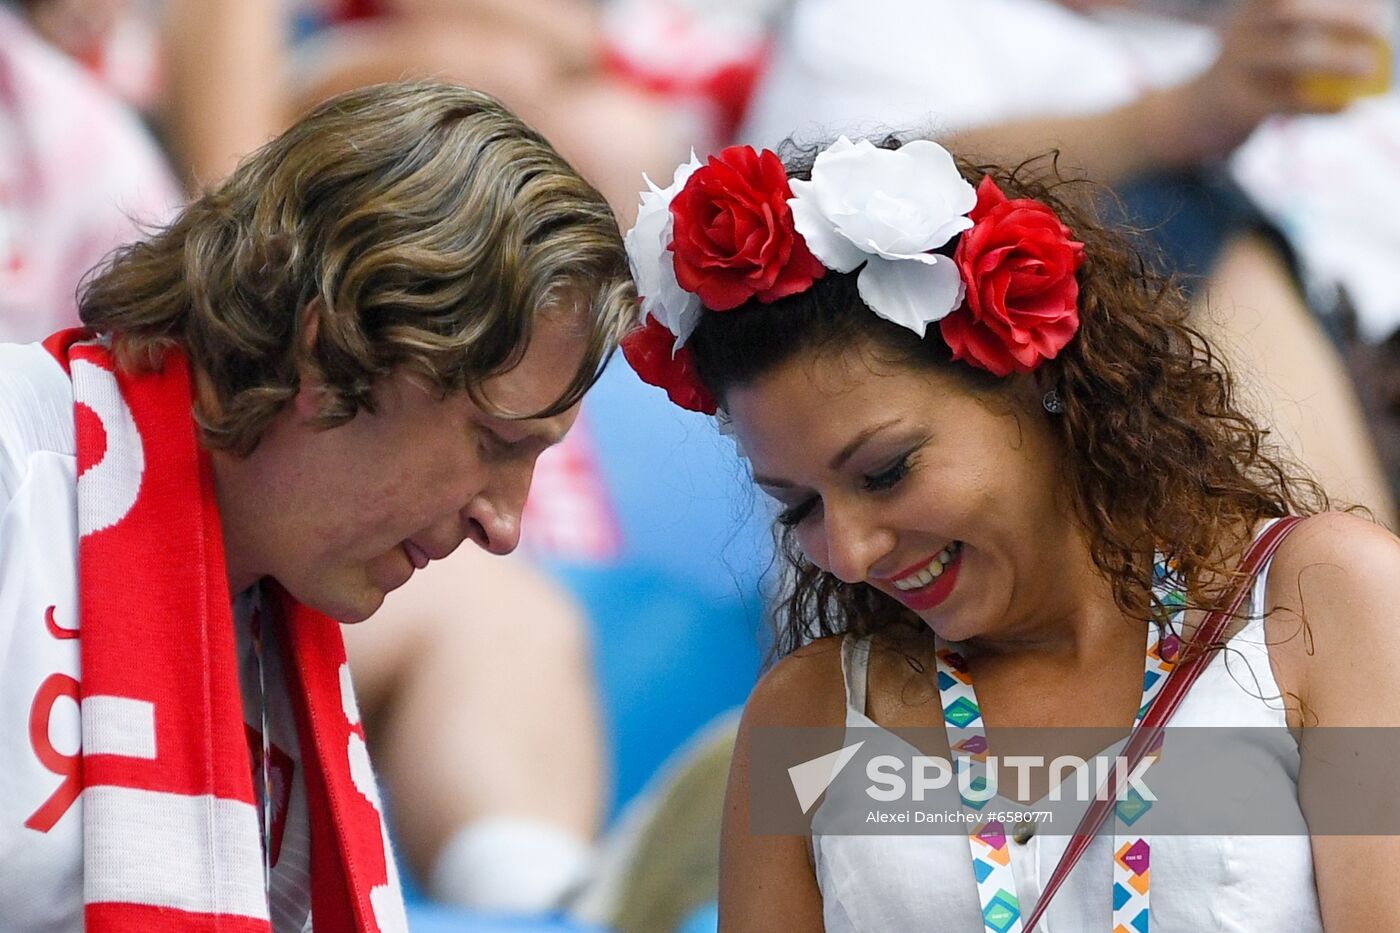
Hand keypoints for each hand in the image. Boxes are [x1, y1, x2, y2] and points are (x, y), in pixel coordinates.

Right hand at [1169, 0, 1392, 160]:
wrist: (1194, 115)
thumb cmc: (1251, 71)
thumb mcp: (1269, 40)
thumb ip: (1312, 29)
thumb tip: (1373, 33)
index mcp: (1252, 9)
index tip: (1367, 2)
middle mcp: (1240, 31)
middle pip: (1289, 12)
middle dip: (1339, 15)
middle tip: (1378, 26)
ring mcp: (1236, 68)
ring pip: (1290, 55)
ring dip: (1337, 59)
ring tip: (1369, 67)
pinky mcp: (1239, 106)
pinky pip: (1287, 101)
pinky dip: (1323, 105)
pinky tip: (1348, 106)